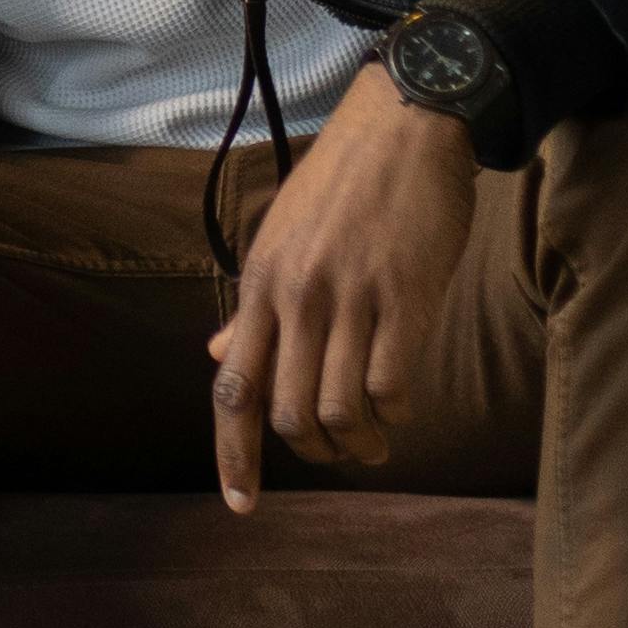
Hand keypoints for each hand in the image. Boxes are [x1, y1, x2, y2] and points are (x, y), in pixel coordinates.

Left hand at [208, 88, 480, 507]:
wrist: (405, 122)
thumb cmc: (344, 181)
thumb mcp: (280, 234)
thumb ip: (253, 304)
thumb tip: (221, 356)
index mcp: (260, 283)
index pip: (233, 389)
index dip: (234, 456)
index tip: (240, 505)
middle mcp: (297, 295)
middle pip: (288, 413)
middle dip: (315, 451)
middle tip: (340, 449)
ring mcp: (351, 296)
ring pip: (340, 408)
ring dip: (360, 441)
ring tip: (374, 436)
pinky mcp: (406, 295)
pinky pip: (392, 383)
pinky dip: (396, 410)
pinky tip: (402, 402)